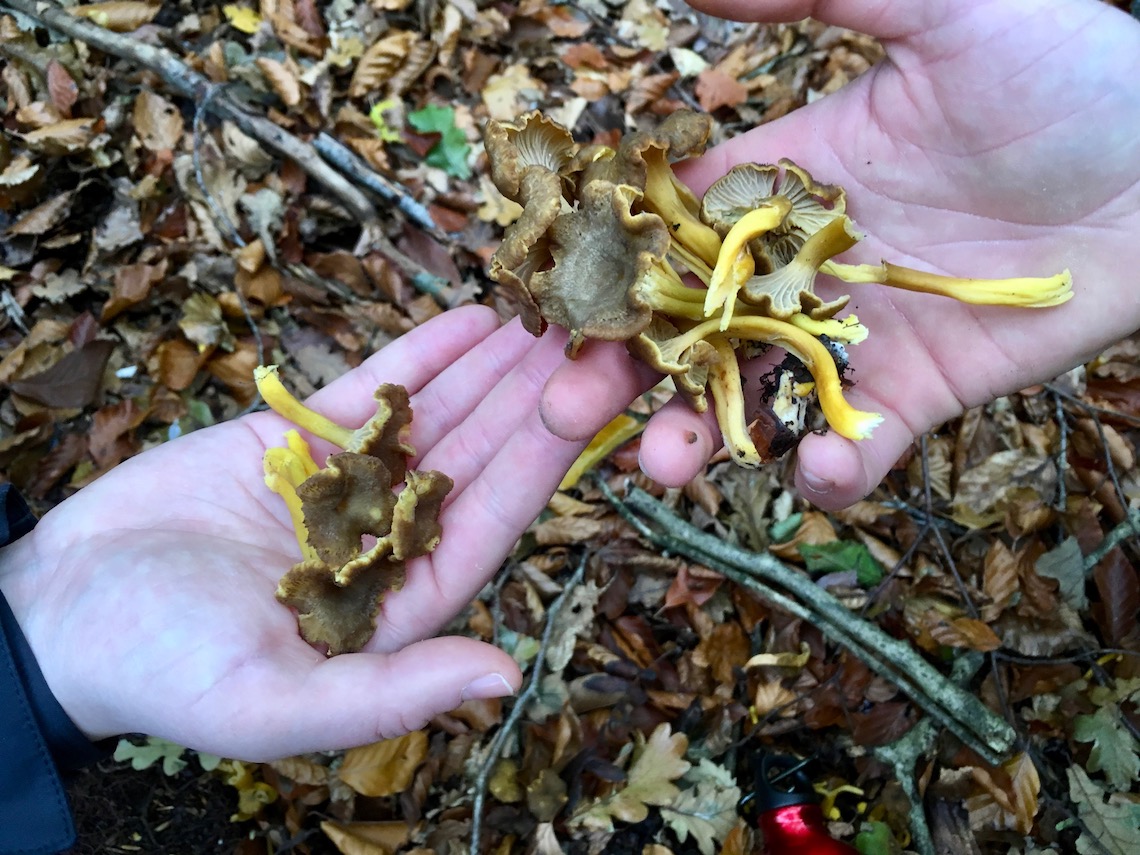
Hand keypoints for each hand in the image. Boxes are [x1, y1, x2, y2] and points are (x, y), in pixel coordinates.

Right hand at [0, 307, 585, 760]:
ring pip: (435, 415)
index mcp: (399, 600)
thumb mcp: (277, 702)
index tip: (589, 405)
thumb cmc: (165, 673)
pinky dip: (421, 354)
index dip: (540, 462)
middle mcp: (385, 536)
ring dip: (489, 366)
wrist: (63, 614)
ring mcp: (345, 482)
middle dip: (528, 397)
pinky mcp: (295, 441)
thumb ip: (392, 694)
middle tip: (585, 334)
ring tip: (543, 314)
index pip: (489, 521)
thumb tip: (504, 678)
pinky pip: (371, 390)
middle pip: (475, 456)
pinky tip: (470, 318)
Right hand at [541, 0, 1139, 508]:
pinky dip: (835, 470)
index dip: (603, 265)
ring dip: (703, 437)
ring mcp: (855, 337)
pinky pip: (862, 445)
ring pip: (754, 400)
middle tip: (562, 410)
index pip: (666, 231)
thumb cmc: (1068, 72)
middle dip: (621, 373)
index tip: (546, 299)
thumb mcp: (939, 11)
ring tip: (664, 464)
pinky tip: (821, 473)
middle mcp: (800, 269)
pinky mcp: (919, 393)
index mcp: (781, 183)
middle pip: (684, 332)